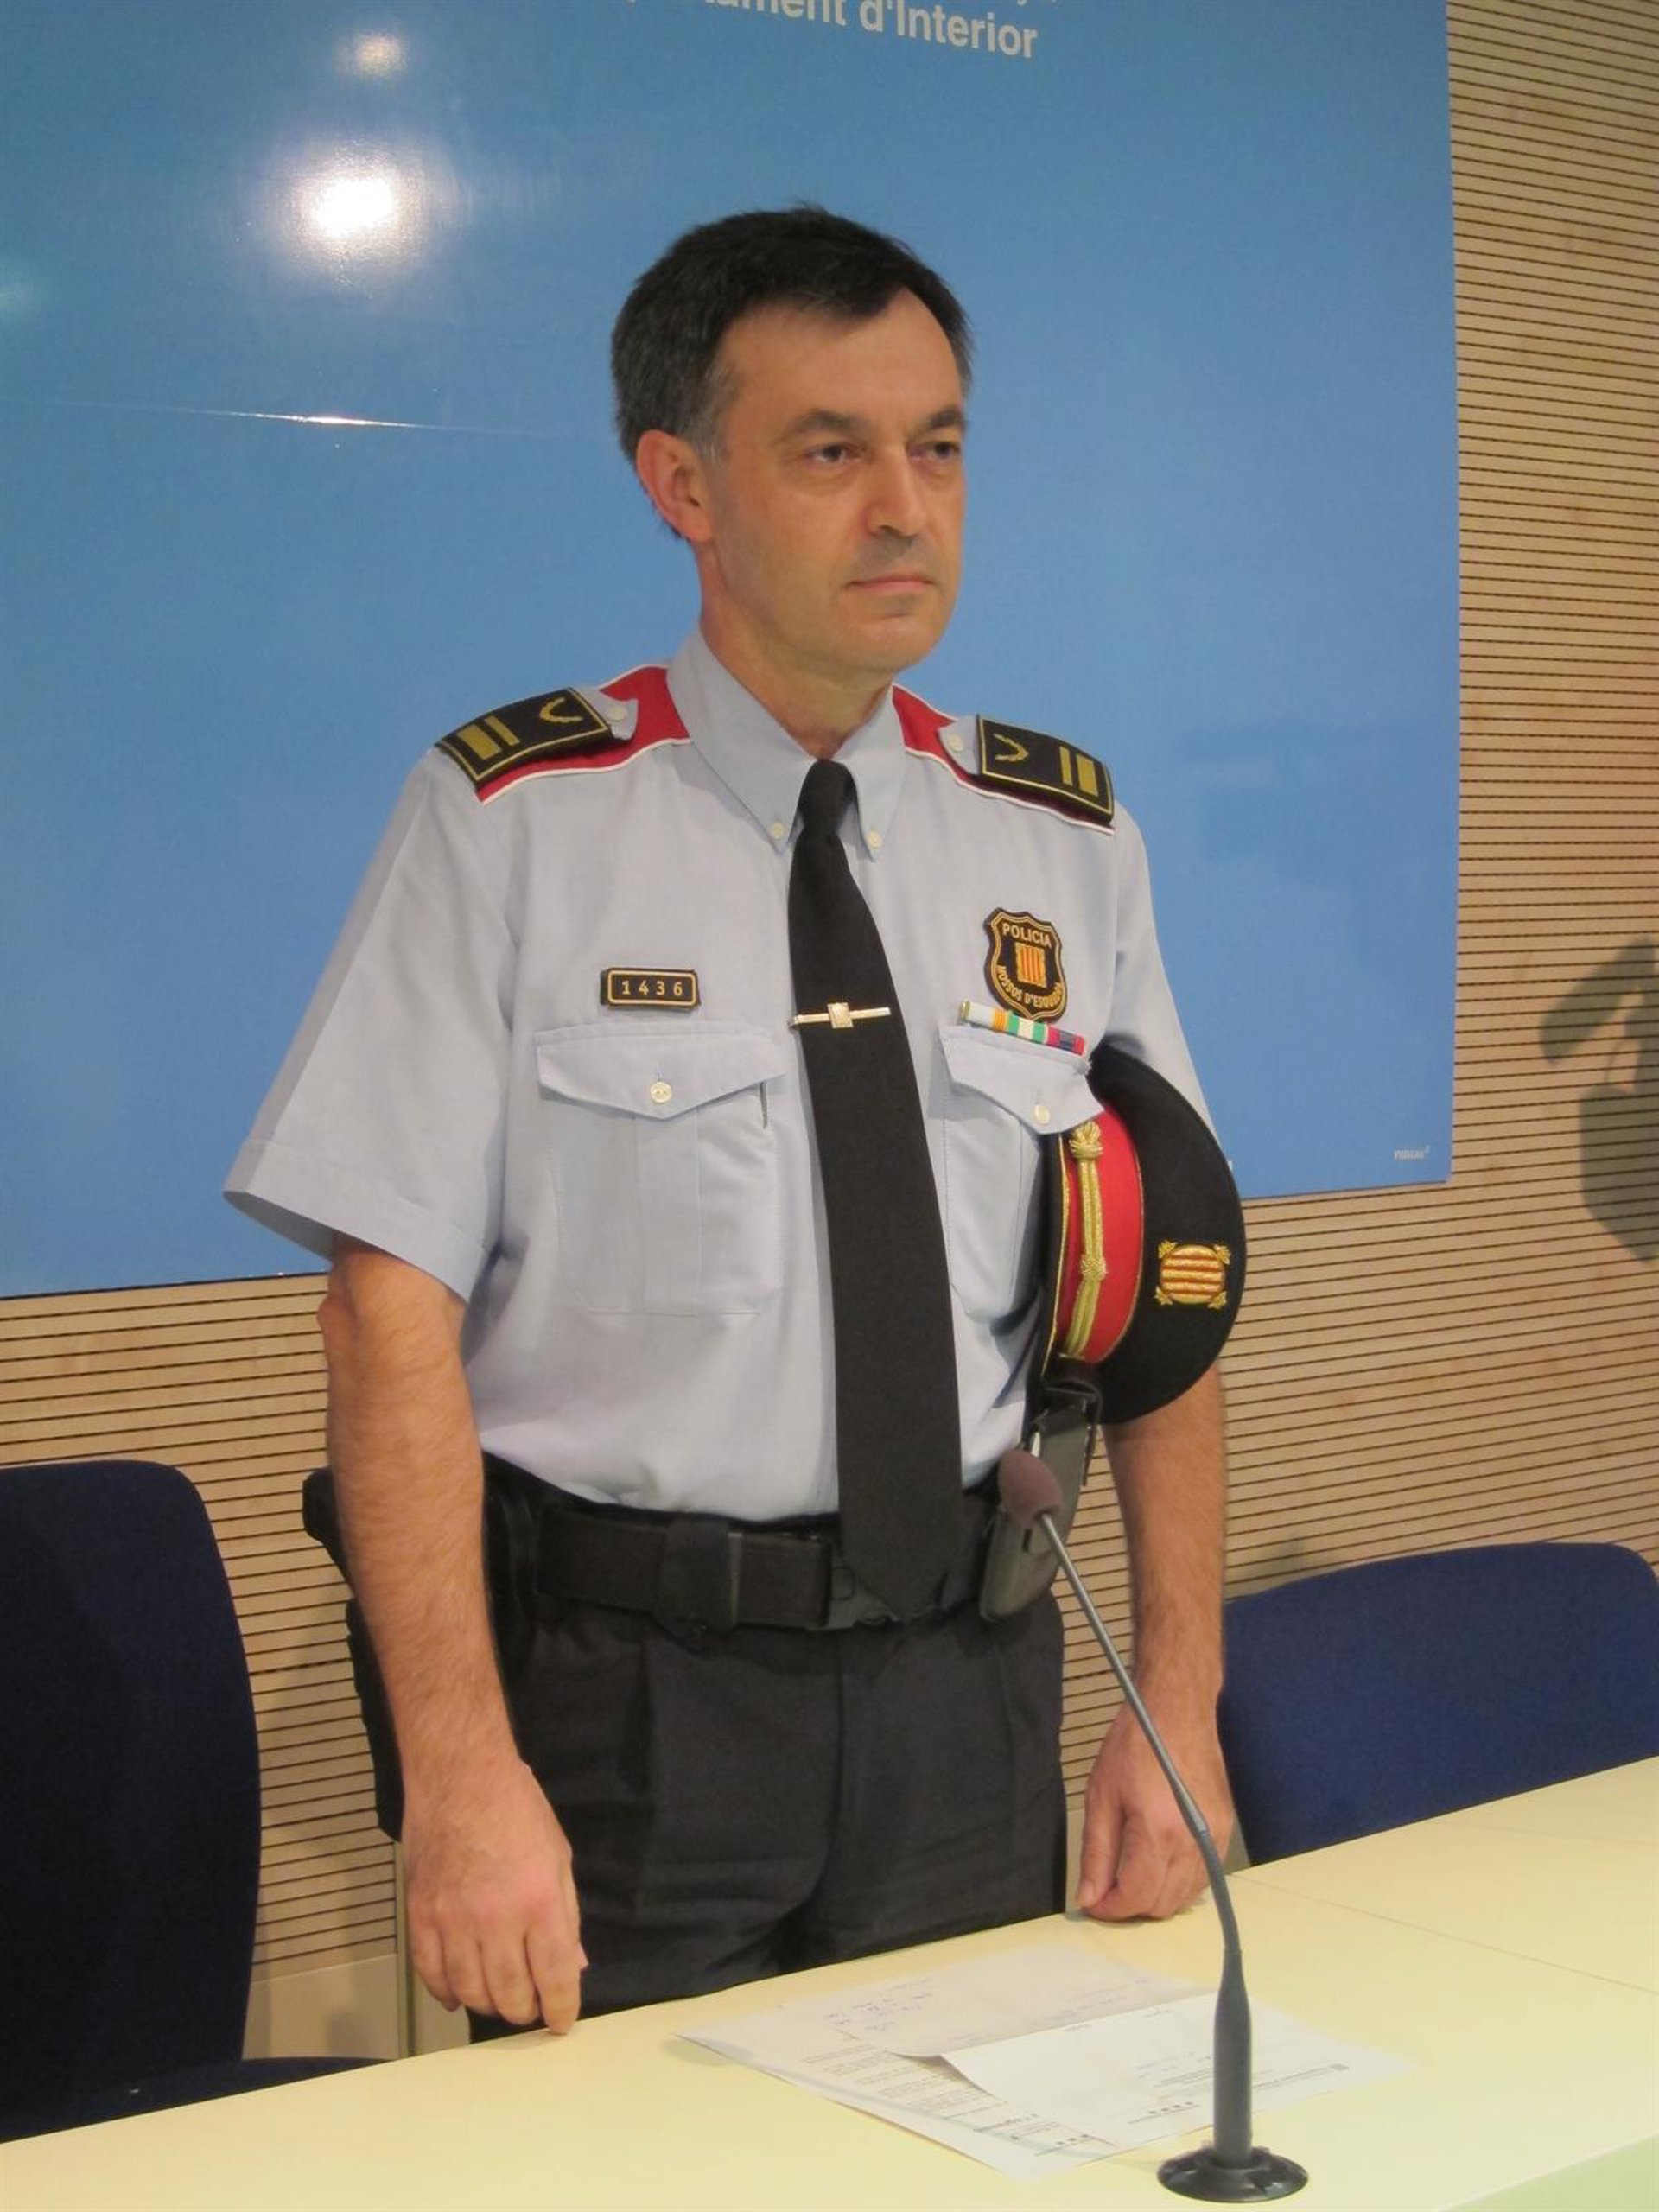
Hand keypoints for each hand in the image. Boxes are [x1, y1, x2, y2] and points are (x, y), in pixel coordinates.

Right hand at [402, 1755, 586, 2031]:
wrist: (460, 1778)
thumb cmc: (517, 1810)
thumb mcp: (558, 1857)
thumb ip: (566, 1916)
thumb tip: (572, 1965)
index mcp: (539, 1902)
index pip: (555, 1978)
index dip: (561, 2010)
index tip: (561, 2022)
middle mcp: (496, 1919)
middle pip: (511, 1995)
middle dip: (526, 2011)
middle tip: (531, 2007)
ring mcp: (453, 1921)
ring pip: (471, 1992)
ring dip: (489, 2004)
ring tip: (500, 1998)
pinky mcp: (421, 1917)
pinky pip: (432, 1975)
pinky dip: (447, 1992)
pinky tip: (460, 1992)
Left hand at [1075, 1700, 1233, 1920]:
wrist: (1177, 1710)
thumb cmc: (1134, 1745)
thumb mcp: (1101, 1795)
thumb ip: (1096, 1852)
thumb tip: (1089, 1897)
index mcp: (1159, 1833)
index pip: (1138, 1897)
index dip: (1111, 1908)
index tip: (1094, 1903)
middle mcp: (1194, 1842)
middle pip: (1164, 1905)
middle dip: (1133, 1905)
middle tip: (1109, 1887)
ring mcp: (1215, 1838)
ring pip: (1187, 1897)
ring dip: (1158, 1896)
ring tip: (1132, 1874)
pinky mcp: (1225, 1830)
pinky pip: (1204, 1877)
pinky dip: (1181, 1882)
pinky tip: (1160, 1862)